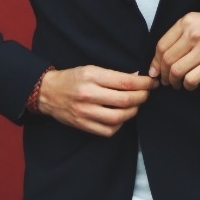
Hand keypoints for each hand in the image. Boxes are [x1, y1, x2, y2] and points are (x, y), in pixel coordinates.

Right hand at [37, 66, 157, 135]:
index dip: (143, 83)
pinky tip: (121, 116)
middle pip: (124, 100)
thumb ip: (113, 75)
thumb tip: (136, 78)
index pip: (124, 82)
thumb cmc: (72, 78)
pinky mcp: (83, 125)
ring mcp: (85, 112)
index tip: (151, 82)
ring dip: (133, 111)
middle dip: (141, 97)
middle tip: (147, 94)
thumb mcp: (91, 69)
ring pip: (119, 117)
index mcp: (91, 76)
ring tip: (136, 105)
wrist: (48, 92)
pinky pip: (108, 130)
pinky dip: (120, 124)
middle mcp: (88, 94)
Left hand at [148, 12, 199, 89]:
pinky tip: (189, 85)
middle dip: (163, 74)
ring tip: (176, 84)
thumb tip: (162, 56)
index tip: (155, 70)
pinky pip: (192, 78)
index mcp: (187, 22)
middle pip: (167, 59)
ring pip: (177, 70)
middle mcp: (193, 34)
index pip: (162, 45)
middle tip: (165, 80)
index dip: (155, 61)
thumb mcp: (199, 20)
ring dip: (173, 81)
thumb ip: (181, 34)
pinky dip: (187, 85)